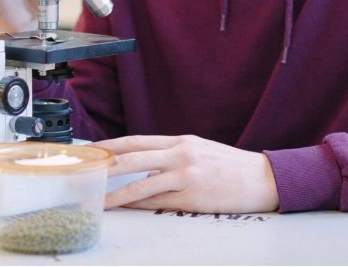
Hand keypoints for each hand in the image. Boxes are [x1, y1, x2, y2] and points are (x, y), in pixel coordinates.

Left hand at [95, 134, 278, 213]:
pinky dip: (138, 204)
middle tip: (84, 170)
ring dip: (115, 193)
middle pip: (132, 157)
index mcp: (181, 141)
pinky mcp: (192, 197)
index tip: (93, 149)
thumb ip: (173, 155)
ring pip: (140, 183)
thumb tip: (147, 166)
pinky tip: (125, 207)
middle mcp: (180, 154)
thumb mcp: (201, 151)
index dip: (113, 145)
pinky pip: (157, 201)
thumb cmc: (232, 166)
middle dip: (105, 165)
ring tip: (97, 199)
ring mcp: (185, 175)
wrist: (263, 179)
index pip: (138, 140)